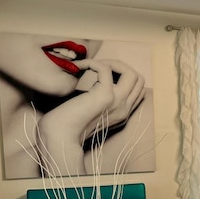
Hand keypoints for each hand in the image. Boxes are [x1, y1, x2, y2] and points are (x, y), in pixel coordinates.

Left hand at [35, 58, 145, 174]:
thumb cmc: (69, 124)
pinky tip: (79, 66)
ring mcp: (118, 103)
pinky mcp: (105, 96)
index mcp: (123, 114)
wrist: (60, 136)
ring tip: (92, 66)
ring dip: (111, 63)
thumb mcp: (92, 112)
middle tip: (99, 67)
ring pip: (131, 73)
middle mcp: (125, 109)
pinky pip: (105, 69)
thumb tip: (98, 81)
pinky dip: (91, 62)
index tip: (103, 75)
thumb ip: (100, 100)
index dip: (123, 77)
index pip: (139, 89)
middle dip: (120, 67)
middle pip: (139, 79)